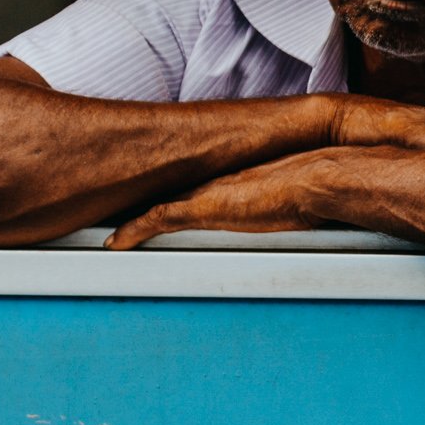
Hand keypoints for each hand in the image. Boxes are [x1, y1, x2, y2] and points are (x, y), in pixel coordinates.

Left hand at [105, 149, 347, 249]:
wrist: (313, 180)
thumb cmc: (312, 191)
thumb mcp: (297, 201)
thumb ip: (289, 208)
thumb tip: (305, 218)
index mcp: (232, 181)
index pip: (192, 189)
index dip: (172, 197)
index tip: (155, 209)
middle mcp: (213, 183)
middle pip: (167, 195)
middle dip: (143, 206)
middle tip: (119, 220)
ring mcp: (205, 194)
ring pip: (155, 207)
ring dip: (132, 221)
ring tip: (111, 232)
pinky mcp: (201, 209)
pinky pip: (155, 219)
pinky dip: (133, 231)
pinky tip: (116, 244)